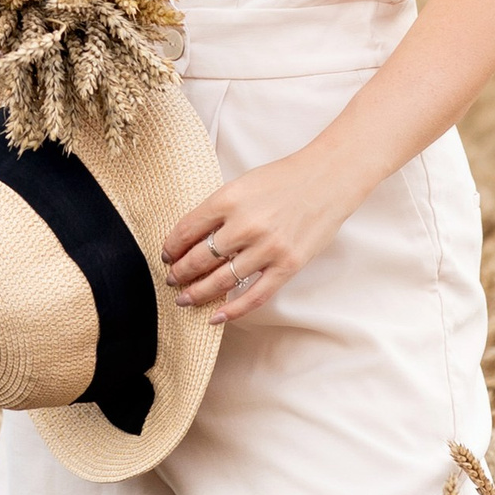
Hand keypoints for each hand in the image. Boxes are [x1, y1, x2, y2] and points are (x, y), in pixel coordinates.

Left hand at [161, 152, 357, 327]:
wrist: (328, 178)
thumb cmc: (284, 178)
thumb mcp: (243, 184)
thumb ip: (219, 210)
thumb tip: (191, 239)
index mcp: (228, 199)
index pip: (187, 230)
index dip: (171, 247)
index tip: (166, 255)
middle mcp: (245, 225)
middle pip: (199, 259)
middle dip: (179, 273)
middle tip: (171, 279)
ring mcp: (267, 248)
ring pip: (221, 281)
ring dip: (198, 293)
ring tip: (185, 298)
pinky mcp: (287, 265)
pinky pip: (254, 296)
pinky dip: (232, 310)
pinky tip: (216, 316)